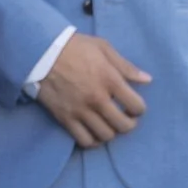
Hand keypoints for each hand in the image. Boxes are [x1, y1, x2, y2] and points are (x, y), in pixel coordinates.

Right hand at [36, 33, 151, 146]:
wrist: (40, 51)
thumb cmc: (74, 46)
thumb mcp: (102, 48)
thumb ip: (125, 66)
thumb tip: (147, 80)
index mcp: (109, 79)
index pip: (136, 106)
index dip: (139, 109)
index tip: (133, 106)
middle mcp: (97, 98)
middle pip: (124, 126)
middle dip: (128, 124)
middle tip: (123, 117)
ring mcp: (80, 110)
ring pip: (106, 136)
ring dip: (111, 132)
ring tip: (107, 124)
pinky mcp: (65, 118)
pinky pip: (84, 140)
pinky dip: (92, 140)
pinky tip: (93, 132)